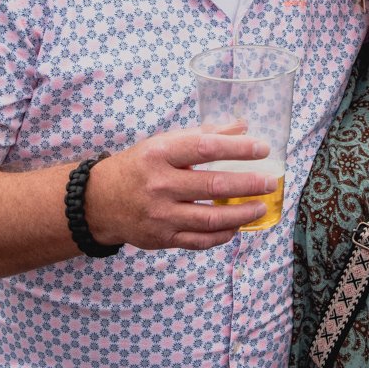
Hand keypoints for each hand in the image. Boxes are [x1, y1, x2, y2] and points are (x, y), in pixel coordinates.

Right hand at [86, 125, 276, 251]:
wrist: (99, 202)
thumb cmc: (139, 166)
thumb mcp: (165, 143)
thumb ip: (204, 135)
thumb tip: (243, 127)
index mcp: (159, 154)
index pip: (205, 148)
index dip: (237, 148)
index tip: (262, 148)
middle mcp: (159, 185)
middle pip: (213, 186)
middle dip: (247, 185)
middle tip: (269, 182)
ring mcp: (160, 215)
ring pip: (210, 219)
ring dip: (241, 214)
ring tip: (260, 207)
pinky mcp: (162, 238)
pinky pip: (199, 240)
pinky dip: (222, 235)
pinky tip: (236, 227)